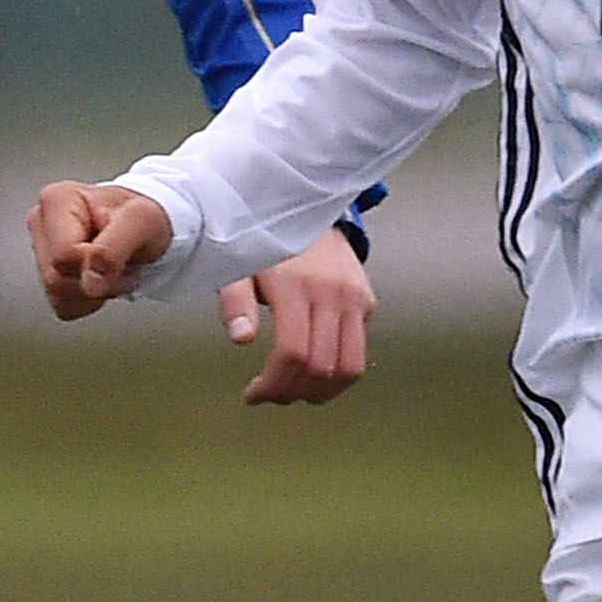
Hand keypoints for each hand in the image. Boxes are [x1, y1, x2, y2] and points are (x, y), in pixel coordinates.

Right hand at [27, 181, 172, 319]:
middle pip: (57, 279)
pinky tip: (103, 277)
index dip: (97, 266)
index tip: (124, 254)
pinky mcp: (49, 273)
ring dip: (96, 293)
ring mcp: (42, 250)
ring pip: (58, 296)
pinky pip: (63, 306)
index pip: (62, 256)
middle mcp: (43, 223)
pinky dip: (89, 300)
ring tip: (115, 267)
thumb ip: (113, 249)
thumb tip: (89, 283)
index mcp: (57, 201)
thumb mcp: (142, 221)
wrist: (149, 226)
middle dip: (98, 281)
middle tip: (123, 263)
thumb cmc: (144, 217)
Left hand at [217, 228, 374, 405]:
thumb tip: (242, 339)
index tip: (253, 394)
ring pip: (348, 367)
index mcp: (295, 284)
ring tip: (295, 391)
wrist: (307, 207)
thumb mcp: (238, 264)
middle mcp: (331, 292)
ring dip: (321, 392)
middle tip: (270, 395)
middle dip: (291, 392)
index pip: (292, 352)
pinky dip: (338, 373)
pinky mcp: (367, 302)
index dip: (272, 384)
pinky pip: (359, 353)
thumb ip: (235, 301)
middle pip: (319, 366)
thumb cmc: (264, 242)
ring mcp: (354, 298)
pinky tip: (312, 371)